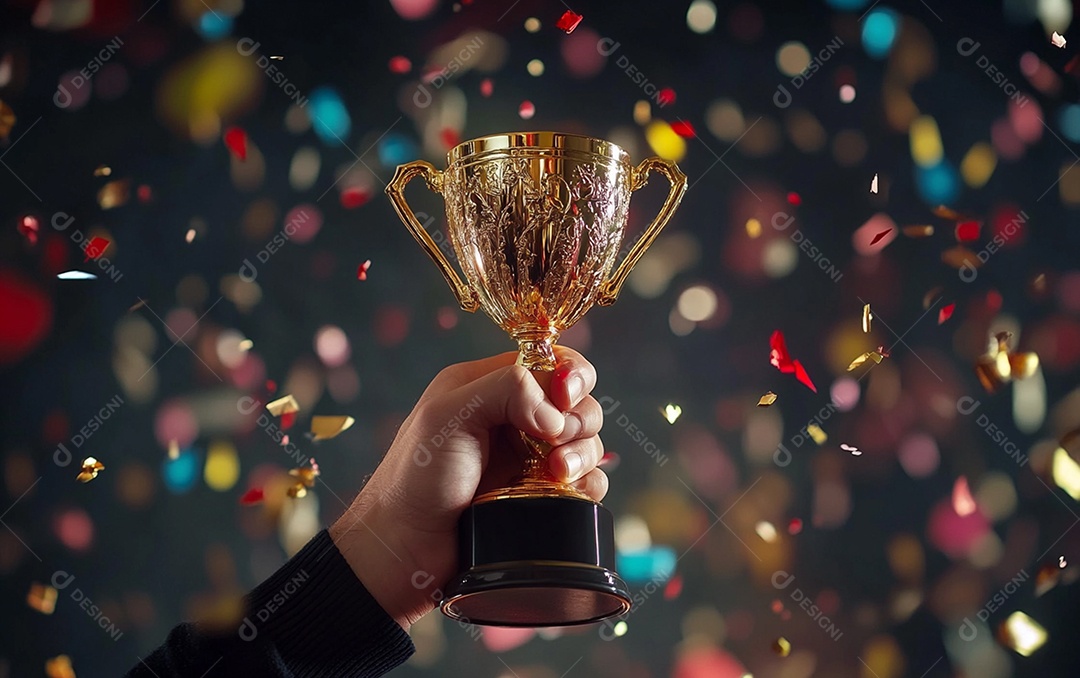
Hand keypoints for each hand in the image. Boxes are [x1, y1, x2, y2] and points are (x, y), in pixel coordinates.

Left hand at [328, 347, 607, 629]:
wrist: (404, 547)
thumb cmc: (415, 477)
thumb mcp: (450, 414)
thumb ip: (505, 390)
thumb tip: (557, 415)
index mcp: (487, 386)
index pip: (549, 361)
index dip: (568, 376)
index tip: (564, 398)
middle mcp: (512, 418)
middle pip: (575, 402)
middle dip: (579, 419)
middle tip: (556, 442)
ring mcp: (527, 459)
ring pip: (585, 442)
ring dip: (584, 453)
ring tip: (556, 473)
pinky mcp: (538, 496)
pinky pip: (584, 482)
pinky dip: (588, 483)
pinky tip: (571, 491)